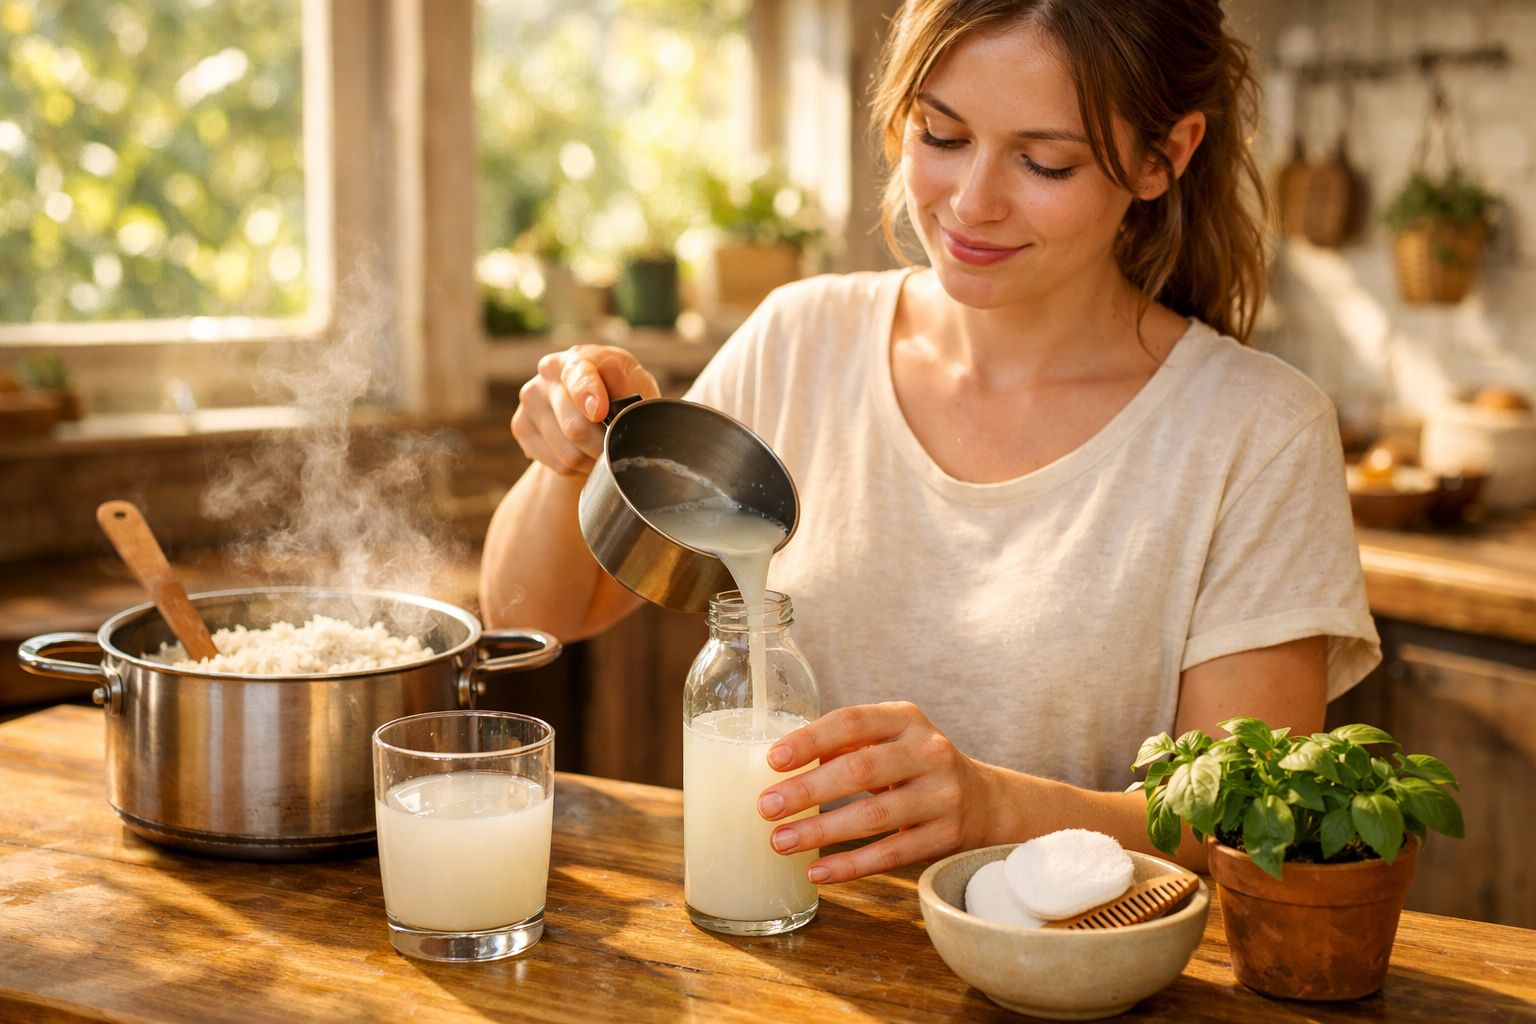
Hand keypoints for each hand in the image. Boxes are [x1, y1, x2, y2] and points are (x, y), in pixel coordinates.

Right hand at [511, 345, 659, 474]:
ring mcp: (531, 399)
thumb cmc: (622, 397)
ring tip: (601, 449)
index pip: (579, 375)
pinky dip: (577, 468)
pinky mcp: (520, 426)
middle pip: (575, 426)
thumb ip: (626, 383)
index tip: (599, 413)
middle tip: (619, 448)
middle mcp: (548, 373)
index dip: (589, 394)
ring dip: (592, 460)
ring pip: (568, 452)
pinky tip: (583, 453)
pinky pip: (557, 464)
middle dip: (604, 446)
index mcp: (579, 358)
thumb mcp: (637, 388)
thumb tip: (610, 367)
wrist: (596, 417)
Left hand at [756, 702, 993, 882]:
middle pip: (860, 770)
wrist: (983, 801)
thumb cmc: (915, 765)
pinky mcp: (945, 836)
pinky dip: (850, 865)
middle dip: (808, 790)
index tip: (772, 760)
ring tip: (780, 842)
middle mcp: (929, 752)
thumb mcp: (890, 740)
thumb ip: (844, 745)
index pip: (852, 721)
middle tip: (766, 807)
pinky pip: (890, 854)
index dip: (810, 739)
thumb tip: (781, 764)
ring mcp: (941, 795)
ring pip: (873, 816)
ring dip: (820, 831)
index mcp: (906, 719)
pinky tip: (817, 872)